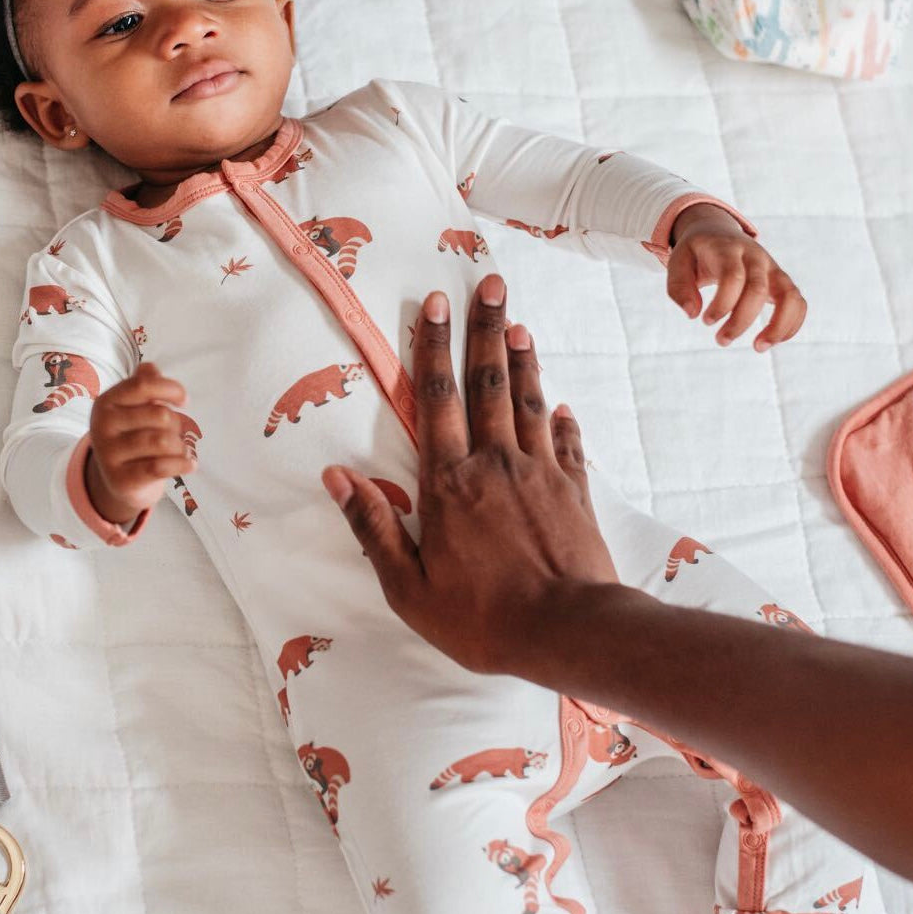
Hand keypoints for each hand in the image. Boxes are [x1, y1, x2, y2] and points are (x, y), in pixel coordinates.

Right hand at [85, 362, 193, 524]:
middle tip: (175, 434)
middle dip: (177, 424)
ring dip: (180, 446)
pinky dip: (182, 464)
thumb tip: (150, 369)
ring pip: (163, 442)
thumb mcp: (135, 407)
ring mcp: (109, 454)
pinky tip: (189, 464)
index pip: (144, 385)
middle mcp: (102, 426)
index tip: (184, 401)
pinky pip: (161, 467)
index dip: (171, 389)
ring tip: (179, 450)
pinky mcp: (121, 479)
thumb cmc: (134, 435)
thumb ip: (145, 384)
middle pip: (160, 415)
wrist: (119, 480)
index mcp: (106, 402)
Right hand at [319, 273, 619, 674]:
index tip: (435, 303)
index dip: (435, 348)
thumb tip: (336, 475)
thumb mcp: (409, 586)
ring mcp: (541, 473)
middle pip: (488, 384)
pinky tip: (564, 405)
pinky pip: (569, 444)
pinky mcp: (576, 491)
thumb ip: (374, 527)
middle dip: (486, 330)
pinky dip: (565, 421)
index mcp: (450, 483)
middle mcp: (495, 463)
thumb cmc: (482, 617)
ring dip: (524, 361)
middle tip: (491, 283)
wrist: (570, 630)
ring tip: (519, 323)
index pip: (437, 400)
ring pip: (530, 402)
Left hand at [667, 207, 806, 351]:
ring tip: (758, 347)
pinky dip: (791, 324)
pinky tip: (771, 341)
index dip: (722, 303)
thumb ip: (679, 287)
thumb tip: (692, 314)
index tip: (706, 321)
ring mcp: (772, 268)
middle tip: (721, 340)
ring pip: (789, 295)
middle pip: (758, 289)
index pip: (733, 276)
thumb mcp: (678, 261)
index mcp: (728, 249)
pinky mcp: (781, 281)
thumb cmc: (697, 253)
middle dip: (741, 320)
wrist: (718, 232)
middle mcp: (756, 257)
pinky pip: (797, 302)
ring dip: (778, 326)